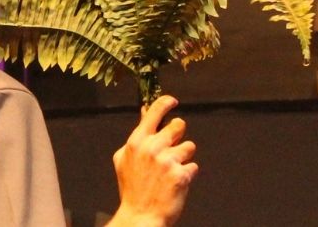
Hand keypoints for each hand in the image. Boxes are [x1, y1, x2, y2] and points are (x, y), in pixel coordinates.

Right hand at [107, 94, 197, 226]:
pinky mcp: (181, 175)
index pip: (155, 112)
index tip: (173, 101)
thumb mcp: (124, 158)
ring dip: (183, 157)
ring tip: (172, 171)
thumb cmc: (131, 188)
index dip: (166, 103)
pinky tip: (175, 184)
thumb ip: (136, 135)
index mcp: (137, 141)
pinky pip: (193, 166)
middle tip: (172, 148)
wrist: (140, 217)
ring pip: (189, 146)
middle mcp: (152, 147)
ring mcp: (167, 161)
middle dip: (178, 135)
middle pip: (178, 126)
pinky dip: (187, 174)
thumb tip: (144, 112)